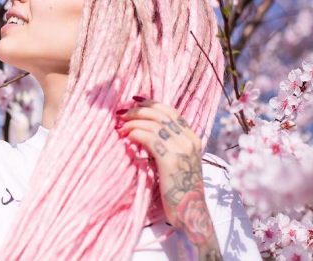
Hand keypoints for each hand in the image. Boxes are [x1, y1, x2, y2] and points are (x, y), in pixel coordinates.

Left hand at [116, 96, 220, 258]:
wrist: (190, 213)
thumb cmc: (178, 190)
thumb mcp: (175, 162)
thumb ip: (166, 145)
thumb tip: (144, 131)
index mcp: (192, 138)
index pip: (171, 111)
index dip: (151, 103)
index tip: (134, 100)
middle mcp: (189, 139)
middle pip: (160, 114)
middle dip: (138, 110)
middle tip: (121, 113)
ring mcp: (182, 148)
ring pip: (153, 123)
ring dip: (133, 121)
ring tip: (120, 127)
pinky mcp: (171, 159)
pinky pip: (149, 137)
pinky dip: (135, 133)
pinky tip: (126, 137)